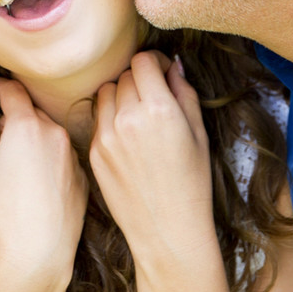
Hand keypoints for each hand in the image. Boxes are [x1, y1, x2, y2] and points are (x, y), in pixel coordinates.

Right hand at [0, 77, 86, 286]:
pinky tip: (35, 180)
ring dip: (33, 137)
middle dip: (13, 118)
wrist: (40, 249)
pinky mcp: (81, 175)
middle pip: (32, 112)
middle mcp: (53, 133)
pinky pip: (62, 155)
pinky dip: (48, 157)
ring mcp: (71, 154)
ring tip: (15, 159)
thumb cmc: (5, 212)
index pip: (13, 91)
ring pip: (49, 133)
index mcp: (25, 126)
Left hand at [90, 52, 214, 263]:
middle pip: (124, 75)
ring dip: (120, 96)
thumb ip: (184, 93)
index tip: (162, 74)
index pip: (143, 61)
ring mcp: (106, 136)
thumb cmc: (191, 183)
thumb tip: (173, 66)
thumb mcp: (199, 134)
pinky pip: (98, 118)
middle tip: (154, 99)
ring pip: (105, 93)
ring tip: (138, 117)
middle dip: (140, 81)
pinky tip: (128, 139)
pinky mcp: (93, 152)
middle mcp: (128, 118)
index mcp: (159, 110)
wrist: (167, 230)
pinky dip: (110, 119)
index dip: (155, 63)